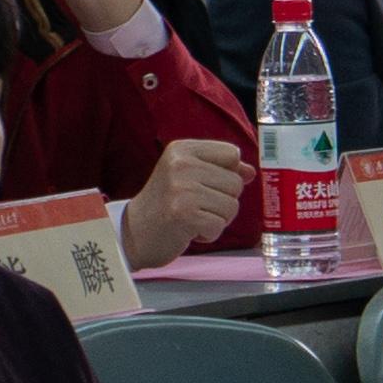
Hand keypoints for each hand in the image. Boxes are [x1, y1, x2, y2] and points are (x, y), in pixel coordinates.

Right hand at [114, 137, 251, 268]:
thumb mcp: (188, 177)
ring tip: (192, 218)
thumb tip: (250, 171)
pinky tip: (189, 230)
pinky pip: (219, 225)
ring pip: (231, 206)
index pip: (232, 153)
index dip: (227, 174)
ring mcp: (182, 189)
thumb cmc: (164, 205)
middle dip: (222, 201)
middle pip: (235, 182)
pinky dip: (209, 233)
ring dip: (216, 219)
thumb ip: (220, 170)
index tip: (206, 186)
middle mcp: (181, 164)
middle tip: (195, 206)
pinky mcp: (184, 214)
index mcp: (182, 149)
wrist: (132, 233)